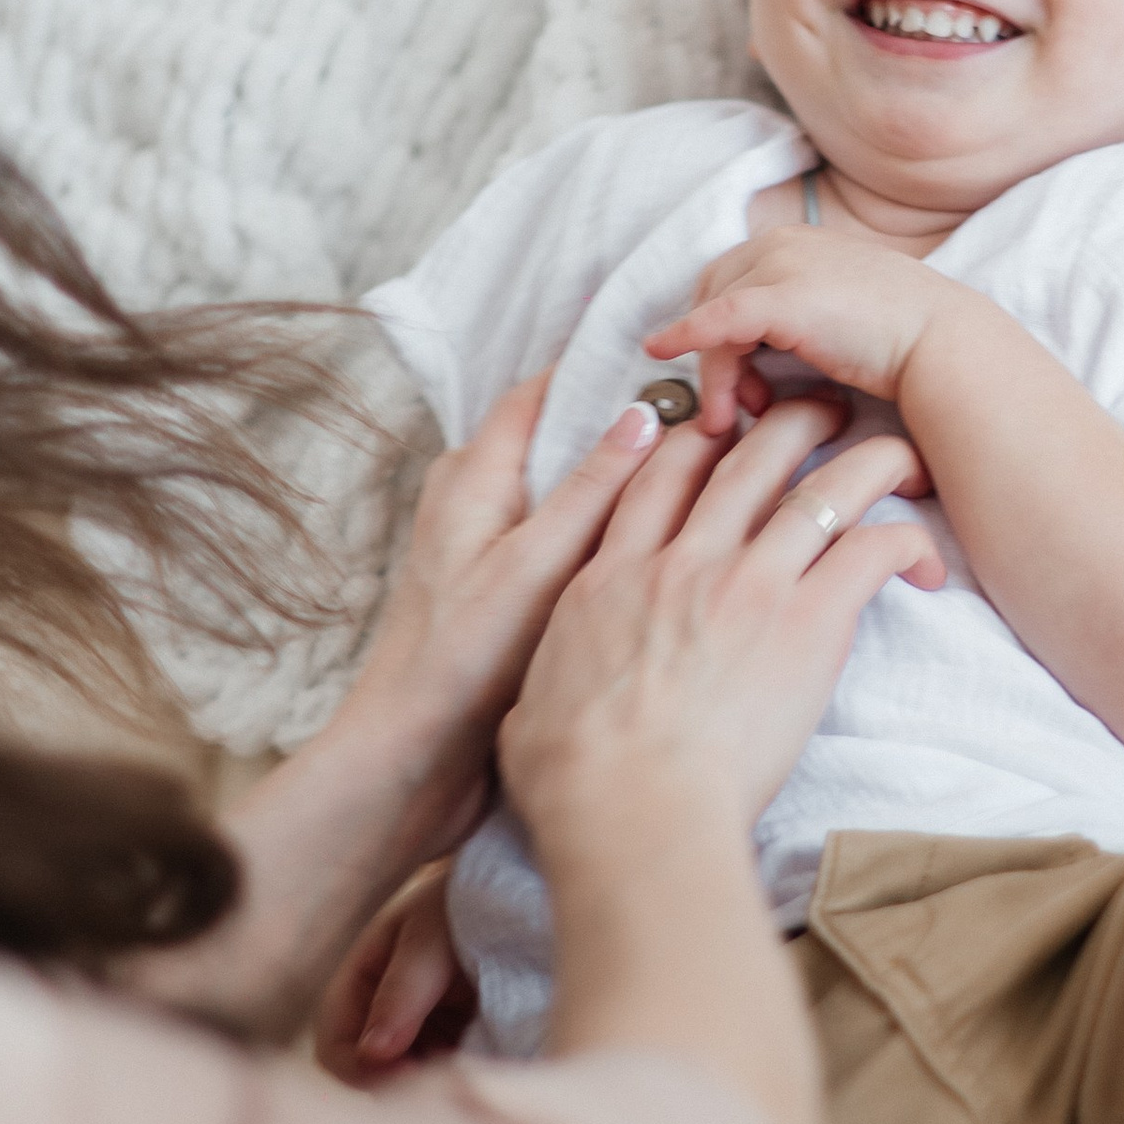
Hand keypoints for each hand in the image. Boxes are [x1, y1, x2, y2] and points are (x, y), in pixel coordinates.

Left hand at [194, 382, 672, 1043]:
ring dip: (627, 484)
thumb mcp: (535, 566)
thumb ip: (591, 491)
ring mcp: (495, 551)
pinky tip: (665, 552)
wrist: (412, 765)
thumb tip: (644, 415)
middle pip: (563, 437)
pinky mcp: (511, 598)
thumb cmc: (460, 666)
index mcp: (473, 476)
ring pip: (572, 493)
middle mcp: (480, 502)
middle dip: (628, 424)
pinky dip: (614, 535)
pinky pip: (572, 542)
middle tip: (711, 414)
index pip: (543, 390)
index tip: (678, 358)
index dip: (606, 368)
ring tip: (704, 474)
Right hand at [501, 393, 942, 844]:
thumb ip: (553, 682)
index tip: (720, 431)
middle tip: (816, 414)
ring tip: (895, 455)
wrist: (629, 807)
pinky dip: (903, 542)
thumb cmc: (573, 779)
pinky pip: (869, 550)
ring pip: (818, 487)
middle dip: (785, 423)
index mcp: (612, 576)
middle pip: (743, 459)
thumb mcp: (533, 705)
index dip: (692, 441)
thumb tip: (538, 708)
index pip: (656, 478)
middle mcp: (681, 562)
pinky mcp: (806, 621)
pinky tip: (923, 557)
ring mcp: (746, 583)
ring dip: (865, 461)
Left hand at [645, 230, 965, 436]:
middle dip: (715, 352)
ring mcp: (781, 265)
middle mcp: (783, 242)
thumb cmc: (906, 340)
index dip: (722, 332)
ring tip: (736, 416)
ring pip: (714, 315)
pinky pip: (717, 319)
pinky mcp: (781, 298)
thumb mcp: (843, 312)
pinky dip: (686, 335)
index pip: (732, 279)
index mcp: (799, 241)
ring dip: (715, 370)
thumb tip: (765, 352)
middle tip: (737, 407)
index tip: (742, 384)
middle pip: (713, 293)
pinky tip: (661, 350)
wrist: (946, 344)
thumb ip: (802, 316)